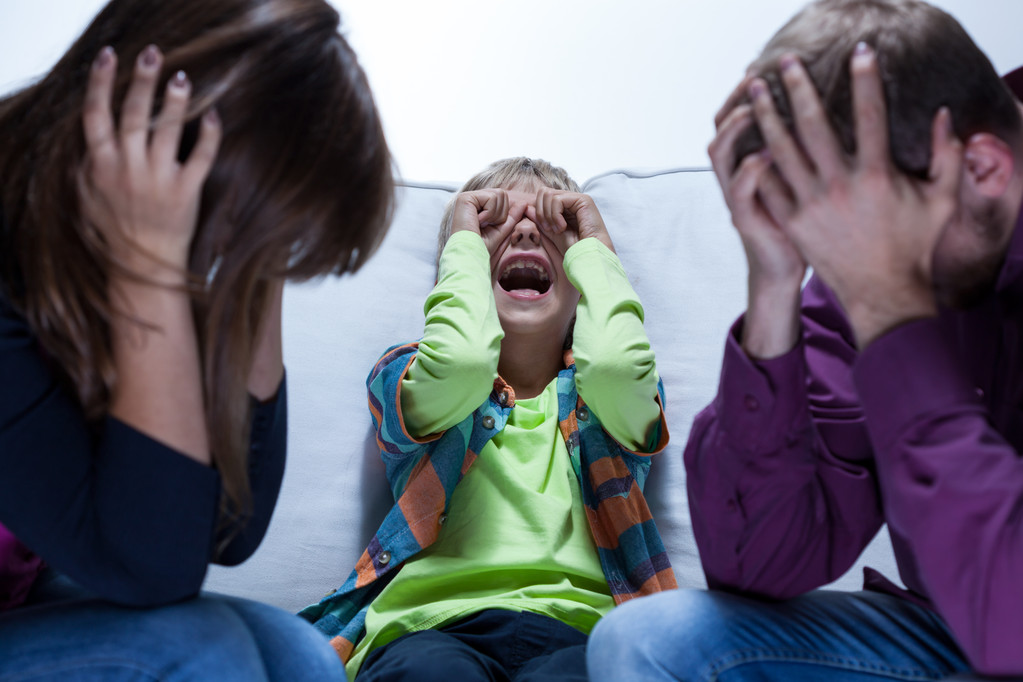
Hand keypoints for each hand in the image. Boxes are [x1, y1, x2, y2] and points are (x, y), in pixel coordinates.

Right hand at [79, 45, 221, 277]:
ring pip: (166, 132)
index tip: (107, 57)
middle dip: (141, 81)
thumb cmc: (115, 232)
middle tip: (152, 53)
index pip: (96, 116)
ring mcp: (157, 180)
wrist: (143, 267)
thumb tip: (89, 137)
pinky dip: (207, 135)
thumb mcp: (87, 198)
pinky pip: (200, 158)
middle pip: (133, 115)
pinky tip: (213, 115)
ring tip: (182, 77)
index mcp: (100, 166)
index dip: (100, 83)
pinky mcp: (185, 193)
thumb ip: (86, 166)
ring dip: (174, 101)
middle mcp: (127, 170)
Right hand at [450, 188, 522, 253]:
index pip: (502, 200)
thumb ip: (511, 217)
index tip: (488, 228)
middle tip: (485, 226)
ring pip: (499, 194)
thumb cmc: (482, 248)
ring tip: (481, 224)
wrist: (471, 256)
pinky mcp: (465, 198)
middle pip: (502, 194)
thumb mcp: (501, 232)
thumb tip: (523, 203)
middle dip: (500, 214)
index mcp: (479, 207)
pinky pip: (492, 197)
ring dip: (495, 214)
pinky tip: (477, 222)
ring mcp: (468, 198)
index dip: (503, 216)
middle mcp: (473, 200)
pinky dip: (490, 213)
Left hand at [526, 188, 614, 254]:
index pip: (542, 196)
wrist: (588, 255)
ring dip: (549, 215)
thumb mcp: (552, 233)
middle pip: (544, 192)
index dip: (539, 211)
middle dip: (542, 211)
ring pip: (548, 194)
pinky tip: (563, 227)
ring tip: (558, 229)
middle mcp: (571, 200)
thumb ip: (541, 220)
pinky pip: (558, 200)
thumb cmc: (574, 247)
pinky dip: (555, 215)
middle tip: (550, 228)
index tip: (547, 229)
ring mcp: (577, 198)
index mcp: (565, 206)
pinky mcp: (583, 200)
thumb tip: (527, 207)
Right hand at [709, 76, 804, 358]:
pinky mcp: (745, 219)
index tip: (763, 69)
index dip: (742, 94)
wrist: (784, 270)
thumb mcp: (798, 182)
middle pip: (720, 128)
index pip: (733, 119)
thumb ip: (801, 151)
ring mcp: (736, 197)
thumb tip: (826, 111)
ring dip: (734, 129)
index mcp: (747, 164)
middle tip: (755, 81)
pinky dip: (748, 170)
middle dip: (735, 101)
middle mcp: (735, 176)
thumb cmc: (799, 225)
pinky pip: (739, 190)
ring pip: (720, 153)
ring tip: (752, 110)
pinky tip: (765, 154)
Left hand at [750, 45, 962, 347]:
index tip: (859, 54)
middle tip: (787, 64)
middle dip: (799, 90)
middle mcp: (839, 187)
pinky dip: (757, 160)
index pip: (870, 115)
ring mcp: (811, 205)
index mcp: (878, 176)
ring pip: (782, 151)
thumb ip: (946, 156)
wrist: (882, 293)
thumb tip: (945, 116)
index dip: (866, 81)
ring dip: (767, 117)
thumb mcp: (941, 200)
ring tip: (755, 93)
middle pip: (813, 126)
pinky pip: (768, 184)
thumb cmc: (914, 245)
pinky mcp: (792, 222)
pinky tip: (747, 139)